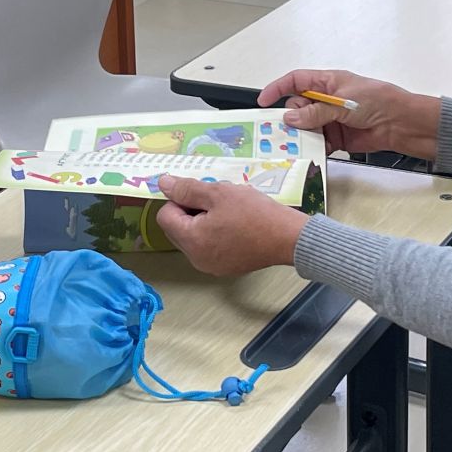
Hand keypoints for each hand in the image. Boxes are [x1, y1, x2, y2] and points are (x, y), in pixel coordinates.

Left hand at [156, 176, 308, 275]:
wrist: (288, 238)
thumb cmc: (254, 213)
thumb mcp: (219, 193)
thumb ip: (187, 189)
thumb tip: (162, 184)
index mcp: (191, 241)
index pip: (165, 216)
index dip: (179, 199)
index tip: (203, 194)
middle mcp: (196, 259)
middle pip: (177, 228)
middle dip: (191, 210)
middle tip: (218, 201)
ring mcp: (211, 266)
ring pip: (194, 236)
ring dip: (204, 220)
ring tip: (229, 212)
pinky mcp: (225, 267)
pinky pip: (209, 246)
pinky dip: (216, 232)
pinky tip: (237, 225)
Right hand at [256, 69, 437, 159]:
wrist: (400, 123)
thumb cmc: (379, 100)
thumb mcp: (343, 102)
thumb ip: (316, 111)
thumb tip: (291, 118)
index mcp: (327, 82)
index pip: (295, 81)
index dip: (278, 88)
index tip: (264, 100)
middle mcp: (326, 100)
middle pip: (296, 108)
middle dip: (291, 119)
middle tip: (289, 129)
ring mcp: (330, 119)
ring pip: (305, 127)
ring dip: (303, 136)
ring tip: (302, 143)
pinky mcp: (336, 137)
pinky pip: (318, 143)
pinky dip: (315, 148)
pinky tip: (318, 150)